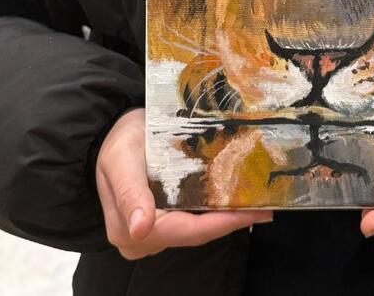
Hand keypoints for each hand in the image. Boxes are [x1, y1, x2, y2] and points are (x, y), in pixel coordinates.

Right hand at [95, 108, 271, 259]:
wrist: (106, 135)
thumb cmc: (115, 143)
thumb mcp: (120, 160)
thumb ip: (130, 193)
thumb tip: (140, 229)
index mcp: (130, 230)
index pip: (187, 231)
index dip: (223, 224)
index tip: (254, 212)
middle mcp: (142, 238)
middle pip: (195, 233)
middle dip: (232, 220)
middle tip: (267, 205)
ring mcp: (152, 231)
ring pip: (196, 228)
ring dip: (226, 215)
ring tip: (258, 200)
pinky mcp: (162, 220)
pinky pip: (192, 218)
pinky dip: (214, 209)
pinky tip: (237, 197)